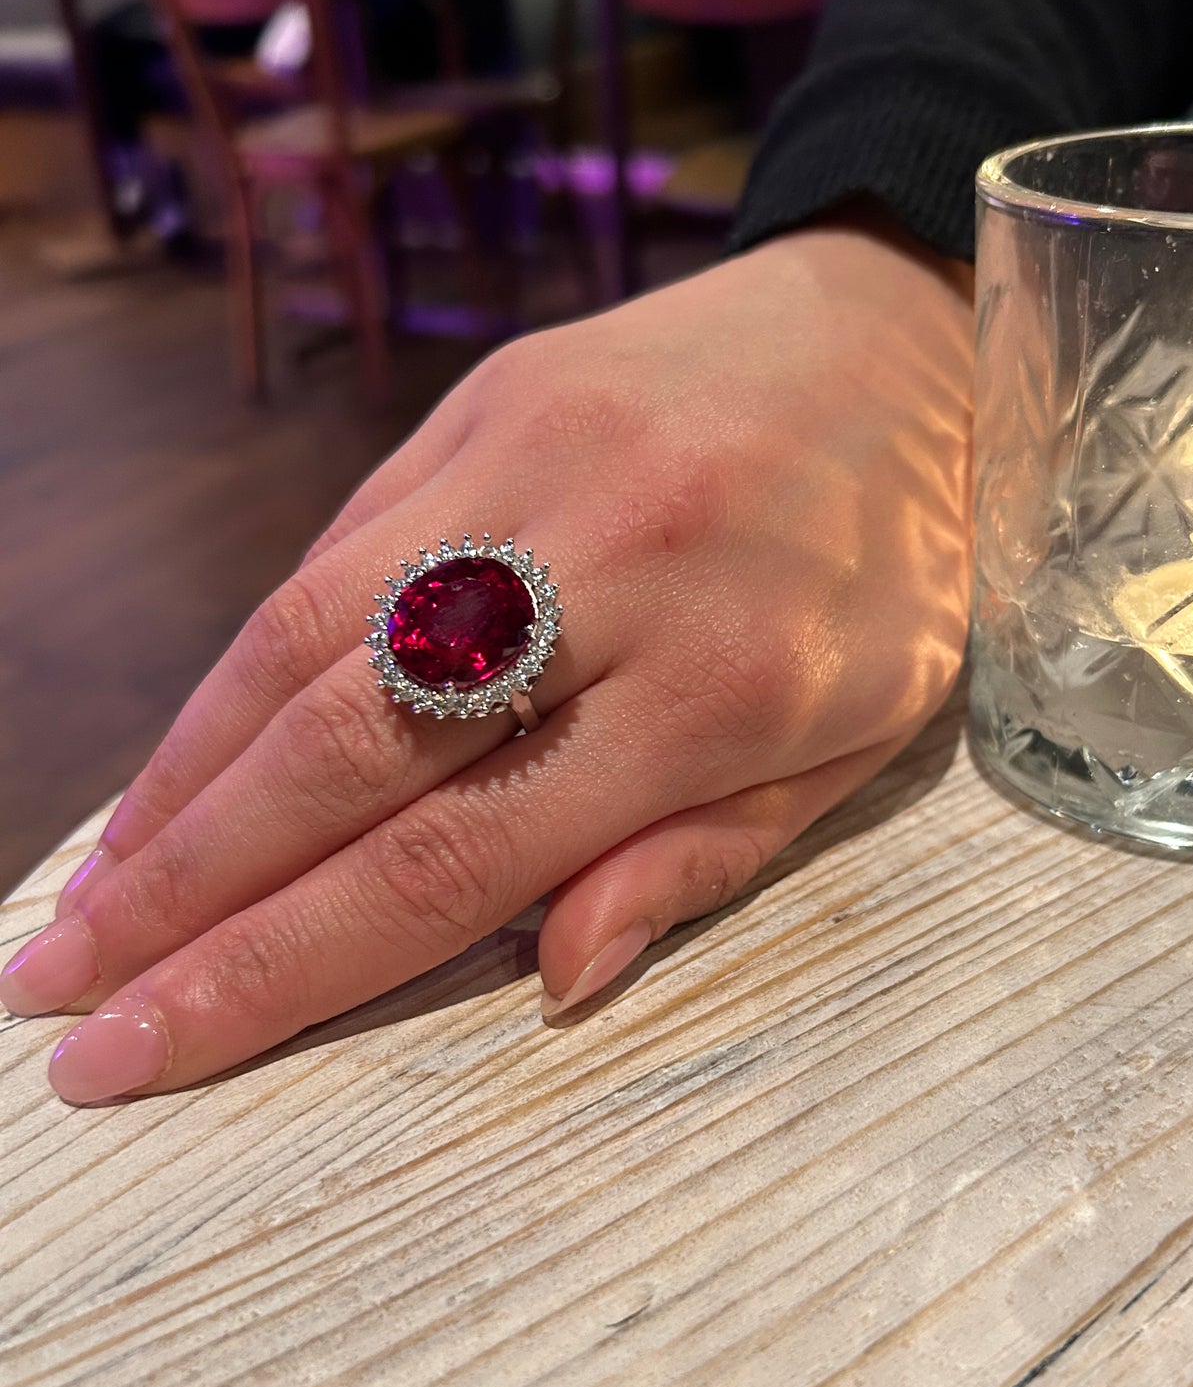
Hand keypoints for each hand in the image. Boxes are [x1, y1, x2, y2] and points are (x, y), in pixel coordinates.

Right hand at [1, 221, 973, 1101]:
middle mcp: (600, 569)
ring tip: (92, 896)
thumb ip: (699, 862)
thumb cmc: (905, 573)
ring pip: (302, 638)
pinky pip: (334, 550)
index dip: (280, 972)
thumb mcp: (860, 750)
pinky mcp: (483, 402)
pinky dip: (242, 667)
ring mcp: (526, 465)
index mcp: (718, 690)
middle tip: (57, 991)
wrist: (913, 333)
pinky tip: (187, 755)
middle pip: (342, 755)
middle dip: (182, 894)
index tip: (145, 1053)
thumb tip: (548, 982)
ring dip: (176, 781)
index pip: (447, 863)